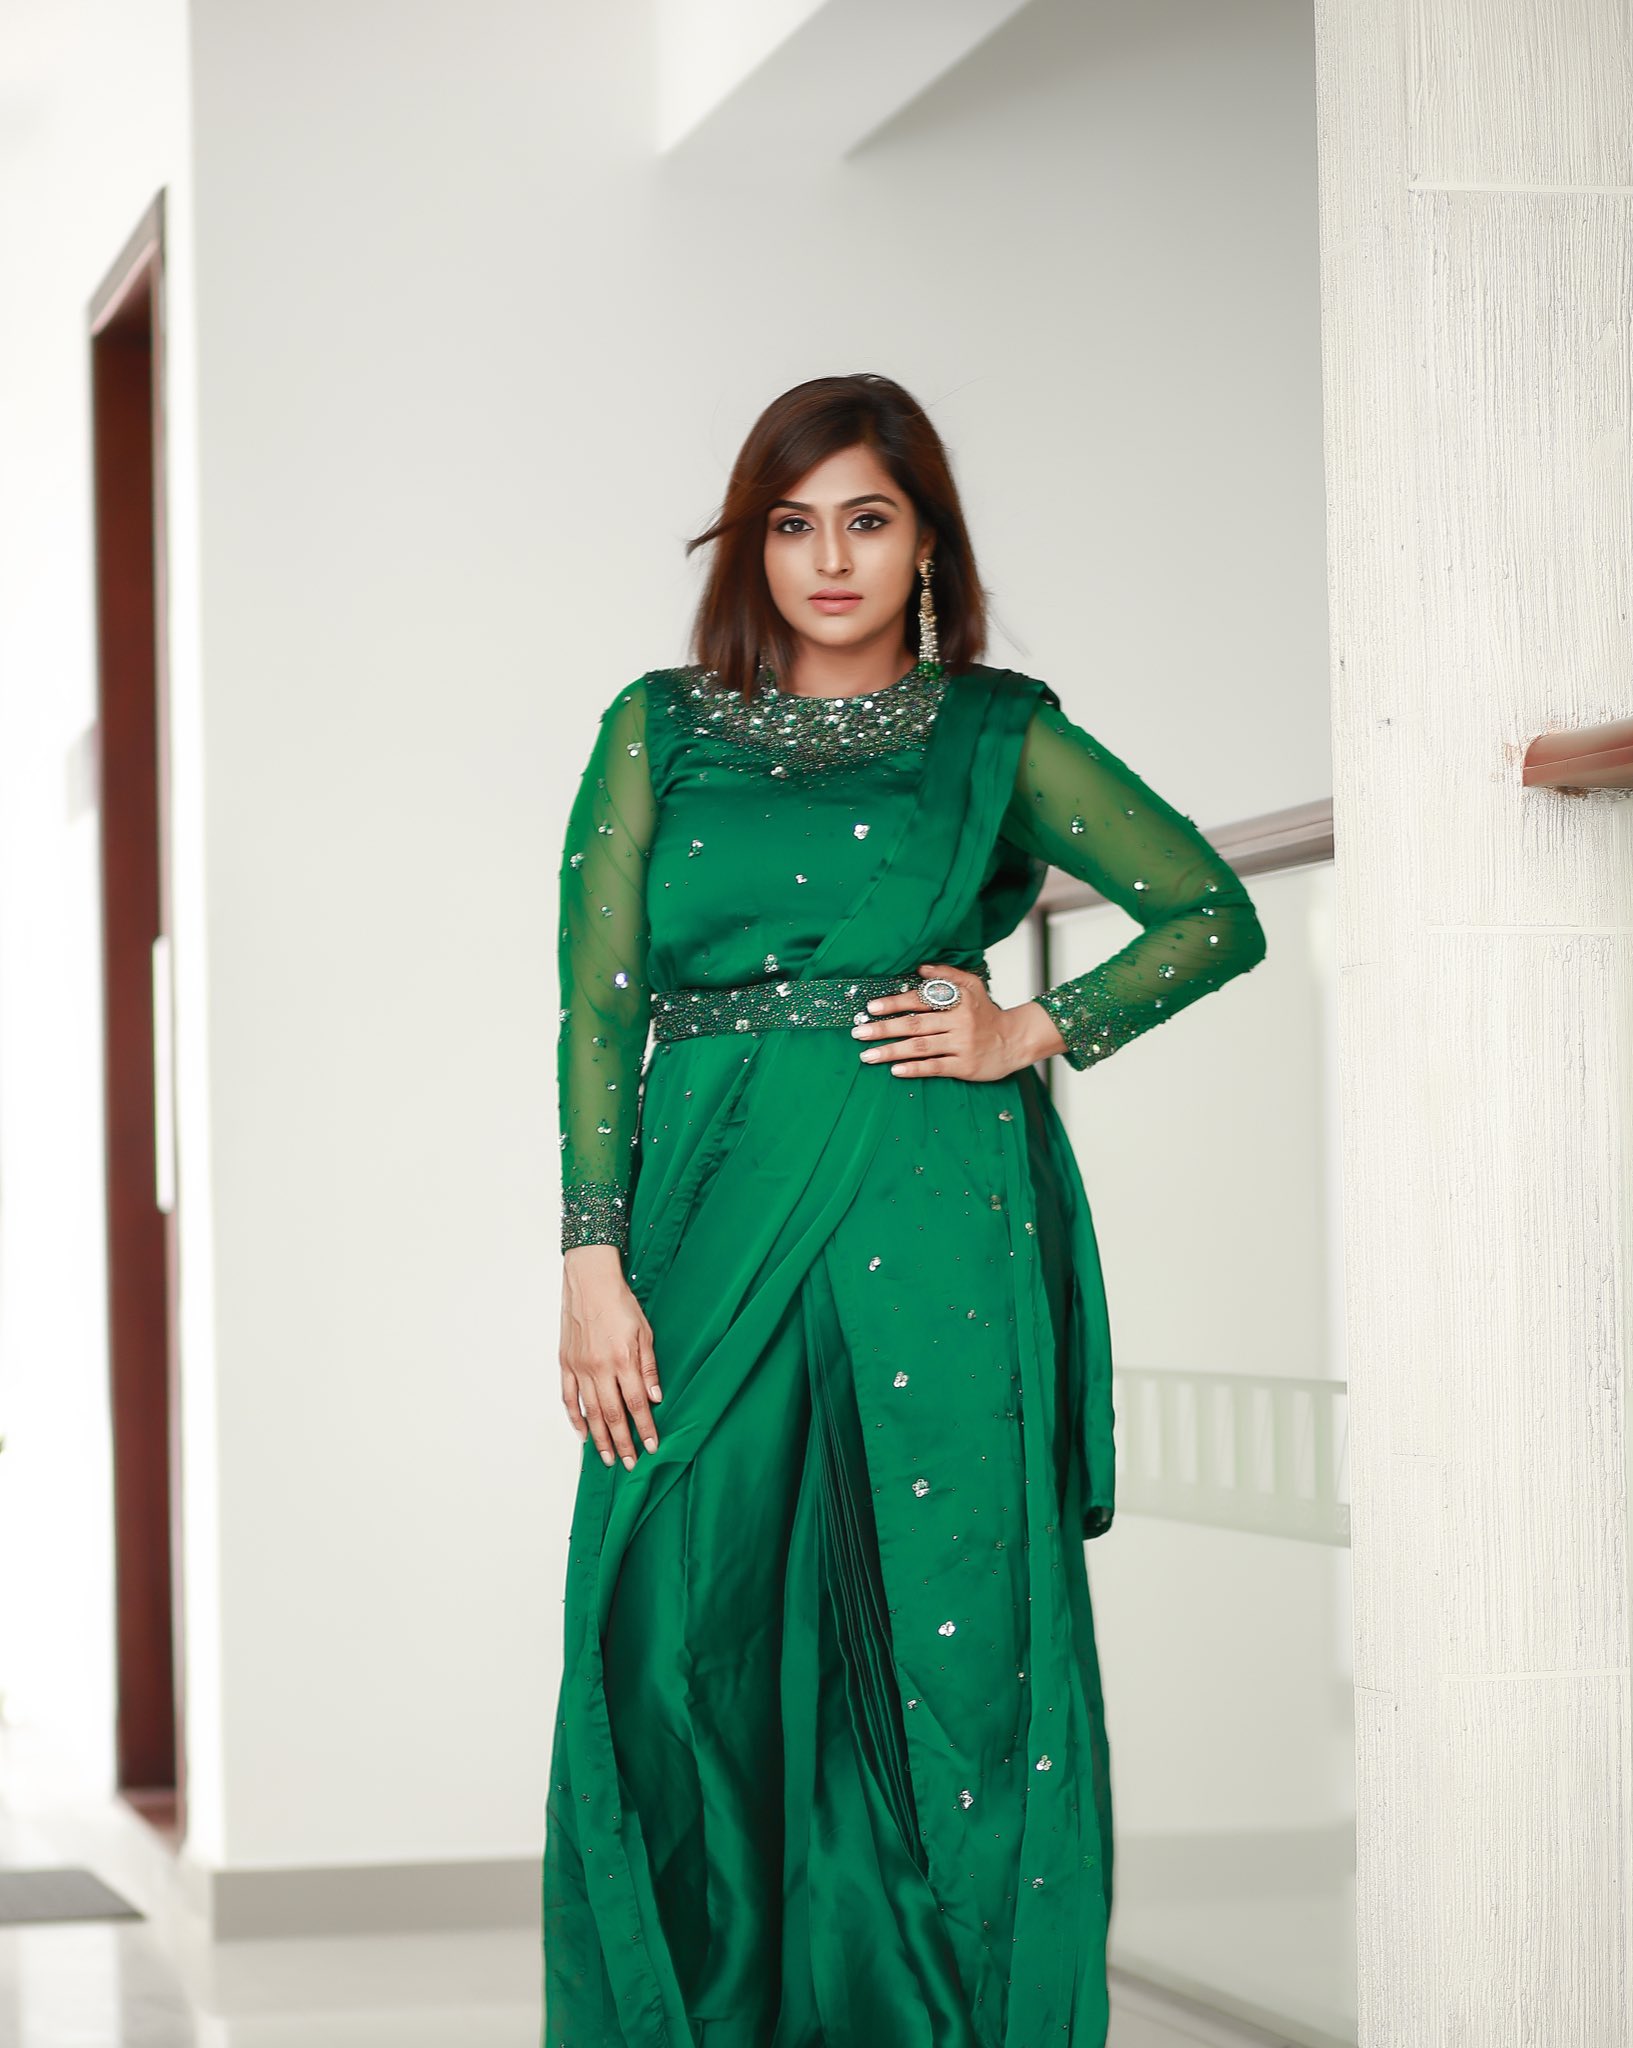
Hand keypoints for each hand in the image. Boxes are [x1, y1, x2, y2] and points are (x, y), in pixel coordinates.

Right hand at [560, 1244, 661, 1469]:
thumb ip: (649, 1367)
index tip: (652, 1447)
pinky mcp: (566, 1364)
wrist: (589, 1282)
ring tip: (607, 1459)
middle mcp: (600, 1368)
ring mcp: (580, 1368)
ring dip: (600, 1438)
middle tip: (630, 1463)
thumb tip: (655, 1398)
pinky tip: (583, 1434)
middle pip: (612, 1415)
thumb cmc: (620, 1303)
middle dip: (623, 1443)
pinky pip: (569, 1398)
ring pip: (590, 1412)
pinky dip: (575, 1419)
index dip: (644, 1428)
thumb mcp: (645, 1331)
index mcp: (623, 1360)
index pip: (636, 1404)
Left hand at [850, 962, 1066, 1081]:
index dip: (895, 1003)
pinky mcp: (964, 1066)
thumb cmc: (987, 1013)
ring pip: (920, 1047)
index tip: (871, 1008)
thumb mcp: (972, 987)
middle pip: (915, 1025)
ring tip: (868, 1056)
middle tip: (859, 1033)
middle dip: (884, 1029)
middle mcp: (959, 1022)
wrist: (1014, 1041)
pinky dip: (914, 1069)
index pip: (920, 1000)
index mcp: (957, 1001)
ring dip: (891, 1051)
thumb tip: (920, 967)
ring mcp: (961, 1046)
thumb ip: (947, 975)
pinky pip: (935, 1067)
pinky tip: (895, 1071)